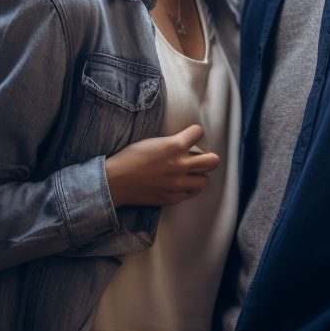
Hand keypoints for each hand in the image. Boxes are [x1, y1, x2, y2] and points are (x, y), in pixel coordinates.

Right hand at [105, 124, 219, 206]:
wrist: (116, 181)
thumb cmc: (131, 158)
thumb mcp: (154, 142)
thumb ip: (173, 143)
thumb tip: (188, 145)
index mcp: (174, 145)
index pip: (199, 133)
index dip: (195, 134)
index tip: (192, 137)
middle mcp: (180, 164)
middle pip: (213, 161)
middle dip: (209, 157)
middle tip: (202, 157)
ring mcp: (178, 183)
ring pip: (205, 180)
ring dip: (199, 175)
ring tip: (191, 173)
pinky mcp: (173, 198)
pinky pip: (193, 193)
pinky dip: (189, 188)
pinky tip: (181, 183)